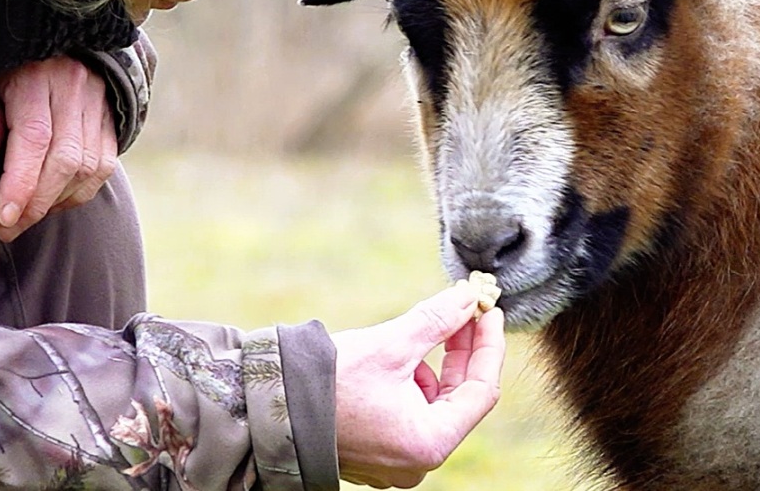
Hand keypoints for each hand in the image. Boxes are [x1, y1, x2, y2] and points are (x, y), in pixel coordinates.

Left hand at [0, 56, 117, 241]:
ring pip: (89, 168)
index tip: (4, 218)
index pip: (34, 138)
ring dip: (59, 201)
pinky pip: (104, 166)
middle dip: (37, 203)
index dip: (21, 183)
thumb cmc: (9, 67)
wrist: (59, 40)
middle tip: (9, 228)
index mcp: (36, 78)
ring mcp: (99, 105)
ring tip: (30, 214)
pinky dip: (80, 191)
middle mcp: (75, 90)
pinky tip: (56, 200)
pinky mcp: (112, 120)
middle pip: (65, 160)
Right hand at [331, 284, 505, 487]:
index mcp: (429, 443)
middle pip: (459, 399)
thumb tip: (467, 298)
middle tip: (464, 310)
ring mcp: (396, 460)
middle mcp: (417, 461)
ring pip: (434, 404)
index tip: (488, 312)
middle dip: (462, 351)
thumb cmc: (330, 382)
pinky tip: (401, 356)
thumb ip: (436, 321)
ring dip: (435, 365)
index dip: (488, 346)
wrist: (271, 407)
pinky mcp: (378, 450)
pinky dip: (413, 382)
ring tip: (422, 332)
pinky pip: (411, 413)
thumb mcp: (392, 345)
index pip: (481, 391)